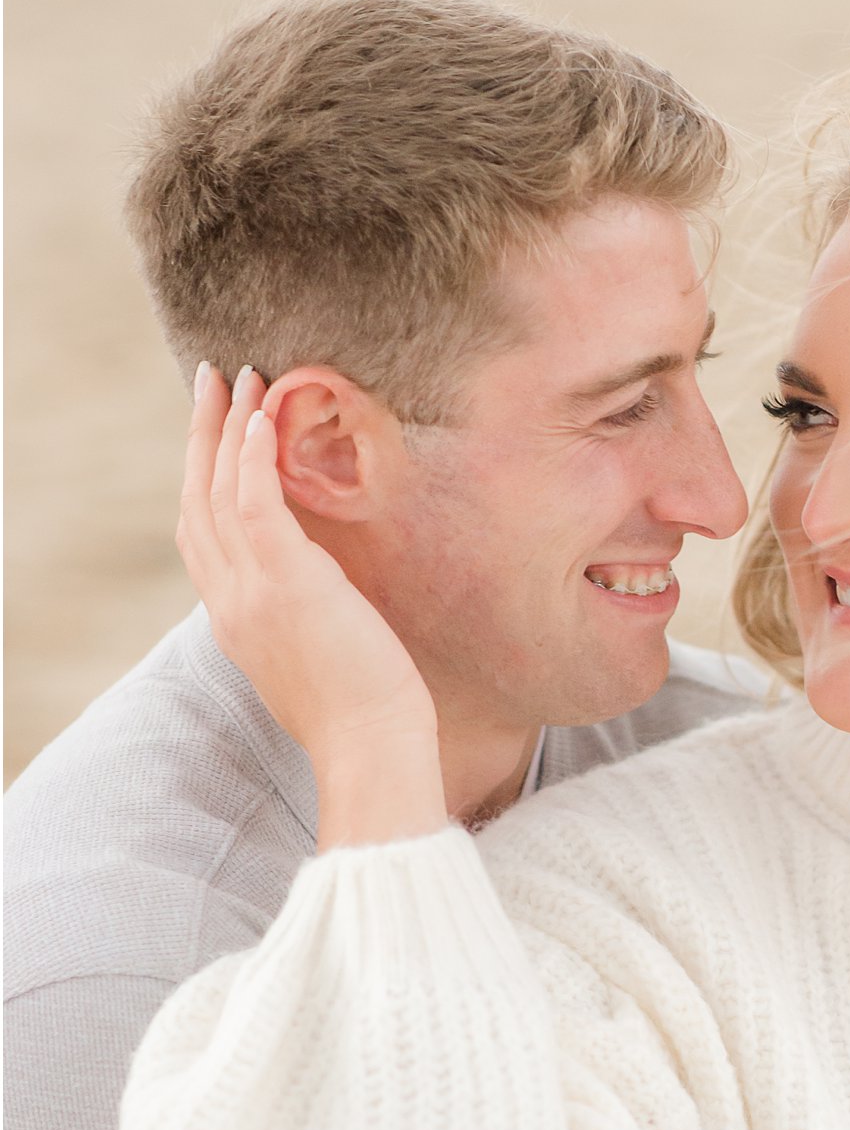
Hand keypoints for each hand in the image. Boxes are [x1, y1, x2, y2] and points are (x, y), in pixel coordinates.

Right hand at [177, 365, 445, 840]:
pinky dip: (251, 457)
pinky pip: (254, 505)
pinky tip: (261, 418)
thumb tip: (327, 590)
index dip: (205, 477)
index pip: (202, 535)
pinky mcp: (287, 586)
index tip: (218, 432)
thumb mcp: (318, 657)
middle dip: (203, 435)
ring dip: (228, 429)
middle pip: (197, 501)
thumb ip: (305, 617)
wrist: (372, 751)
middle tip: (213, 379)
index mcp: (235, 621)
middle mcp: (231, 603)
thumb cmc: (365, 715)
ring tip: (243, 378)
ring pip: (219, 492)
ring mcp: (252, 594)